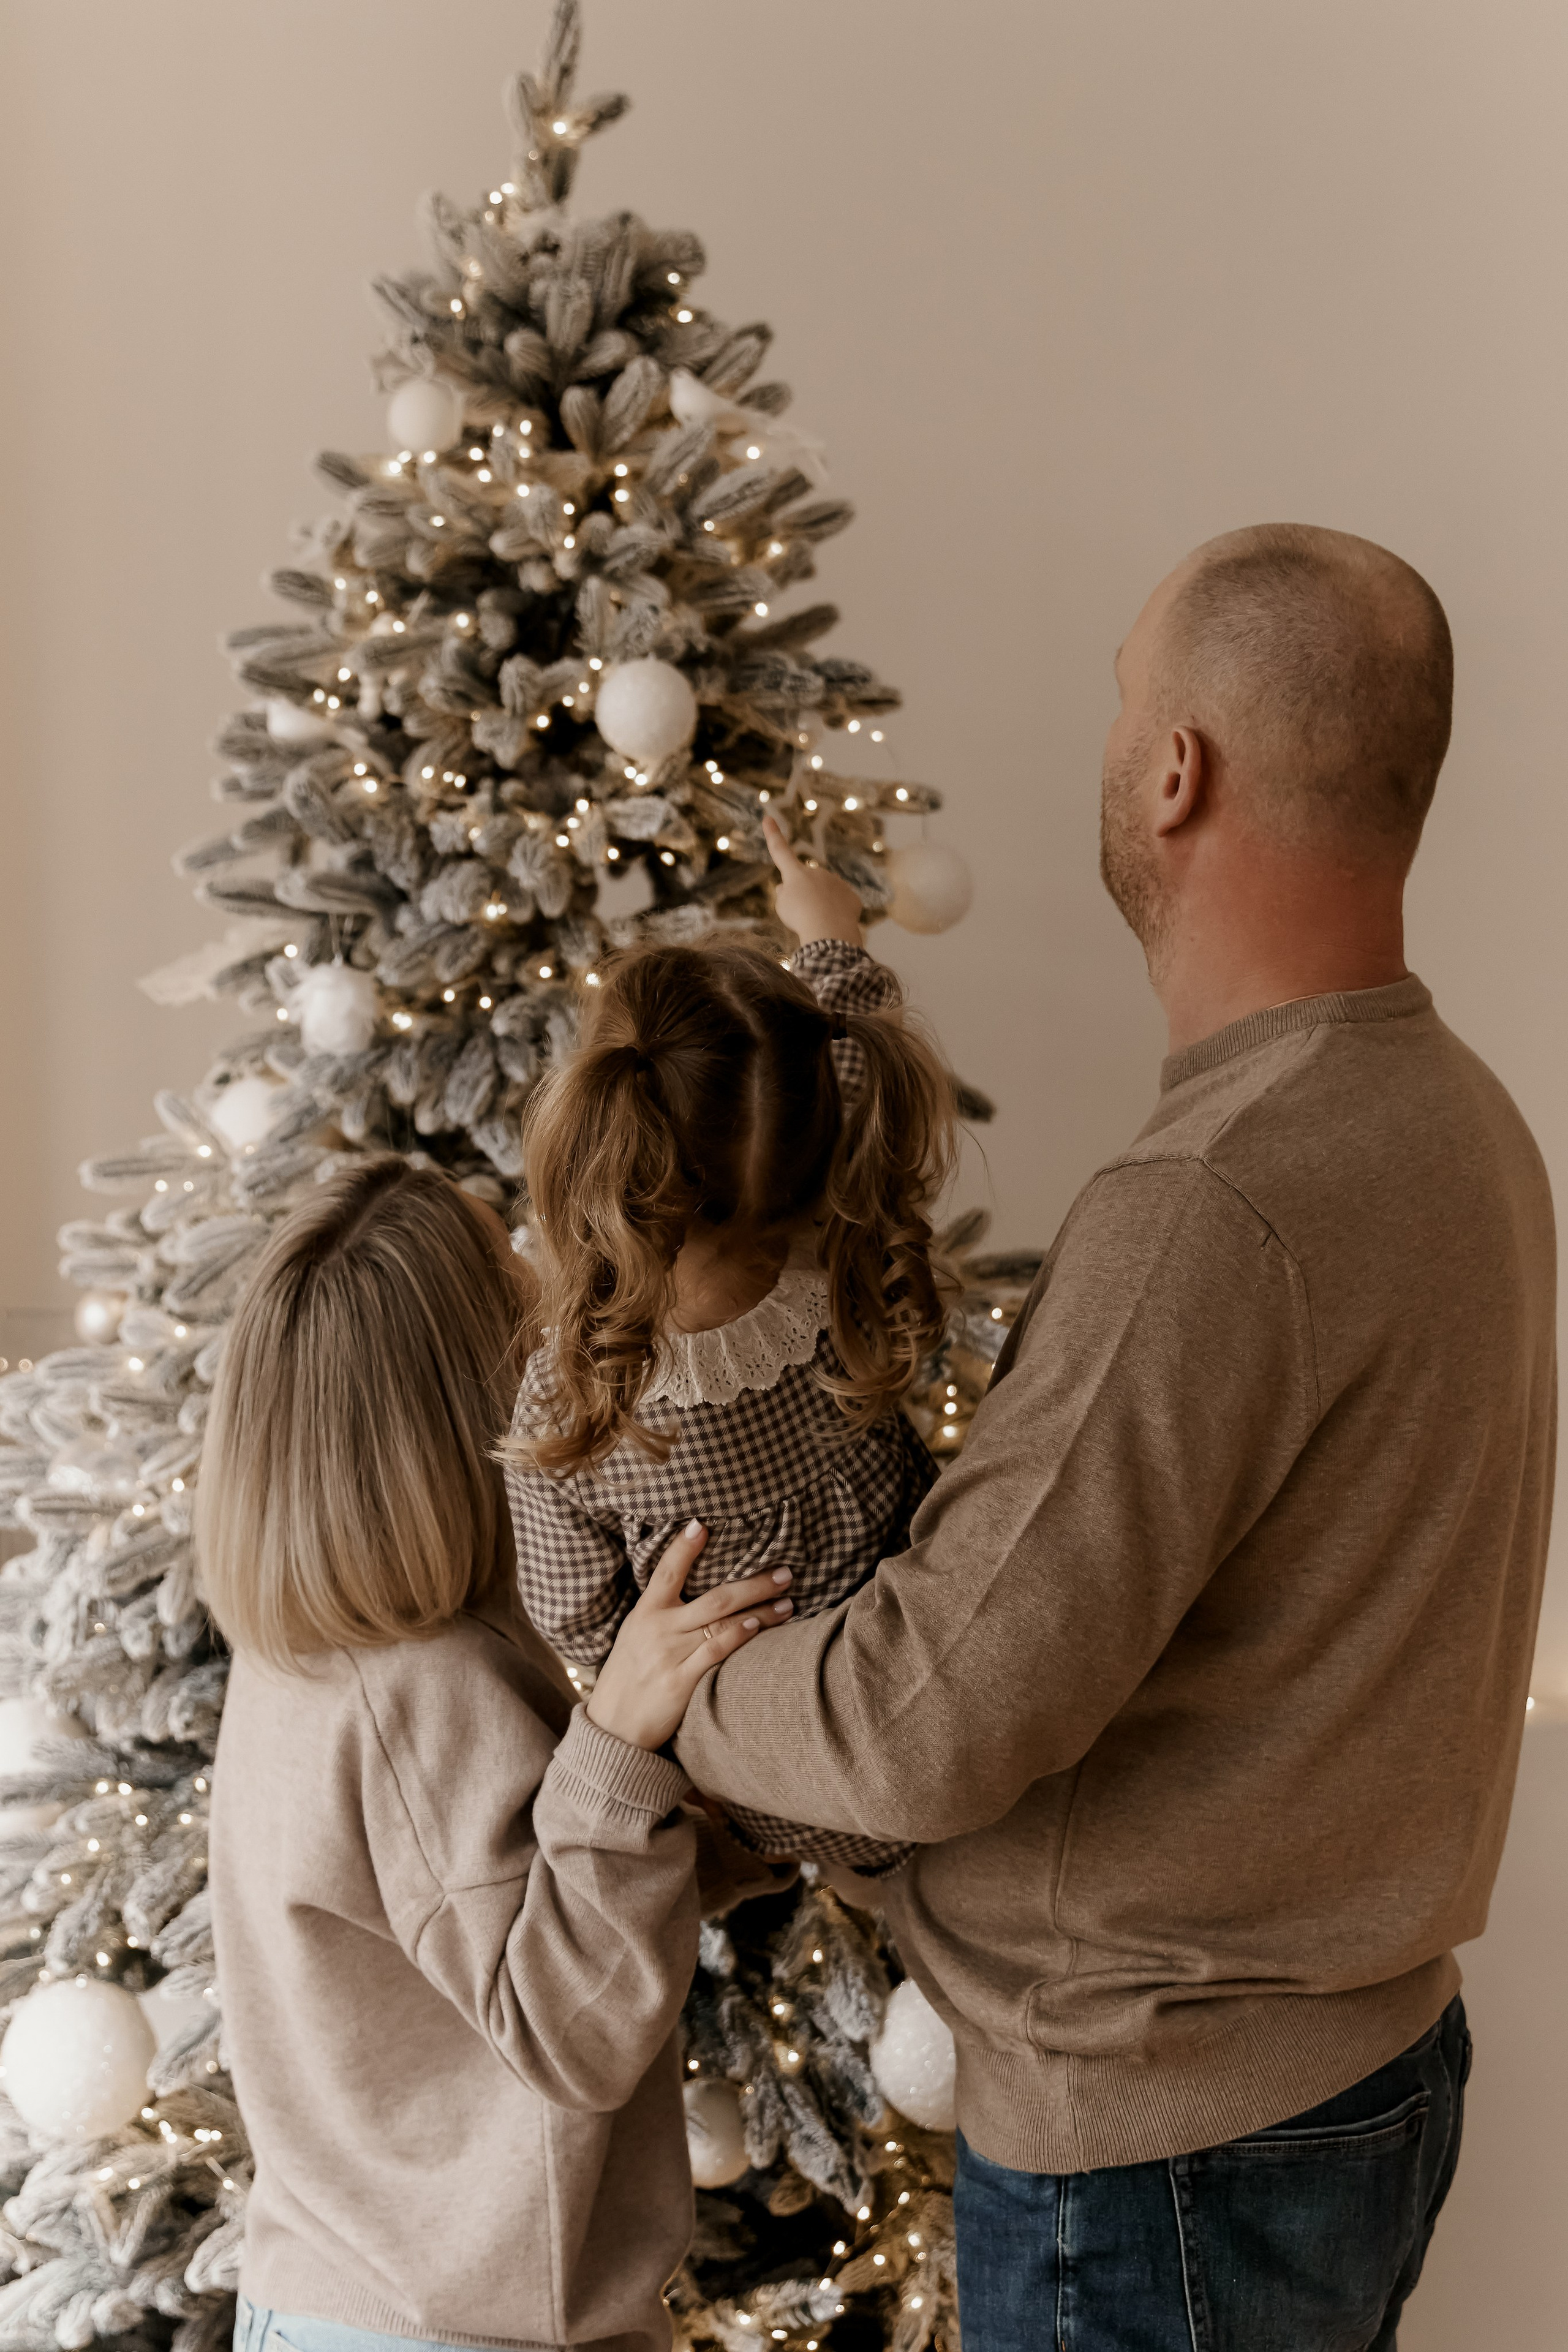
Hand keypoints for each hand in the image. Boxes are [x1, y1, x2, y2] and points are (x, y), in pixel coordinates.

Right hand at [585, 1523, 793, 1750]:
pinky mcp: (680, 1682)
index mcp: (645, 1612)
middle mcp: (658, 1629)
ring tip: (788, 1603)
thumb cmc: (628, 1676)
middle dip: (754, 1583)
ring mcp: (670, 1655)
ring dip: (760, 1611)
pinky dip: (738, 1637)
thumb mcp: (635, 1634)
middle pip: (714, 1597)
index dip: (684, 1548)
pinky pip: (715, 1653)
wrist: (612, 1727)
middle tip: (785, 1573)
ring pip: (722, 1623)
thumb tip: (694, 1586)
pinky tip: (758, 1628)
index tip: (702, 1524)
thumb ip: (661, 1611)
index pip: (667, 1572)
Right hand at [764, 811, 863, 946]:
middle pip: (806, 885)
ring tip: (819, 922)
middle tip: (803, 915)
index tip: (768, 817)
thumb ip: (786, 894)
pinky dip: (837, 915)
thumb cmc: (800, 917)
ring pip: (826, 895)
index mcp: (795, 873)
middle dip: (805, 898)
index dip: (773, 835)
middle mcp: (817, 872)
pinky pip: (841, 906)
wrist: (829, 931)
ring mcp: (836, 882)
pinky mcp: (851, 896)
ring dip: (821, 907)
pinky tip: (834, 923)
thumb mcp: (783, 906)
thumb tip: (789, 889)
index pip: (780, 851)